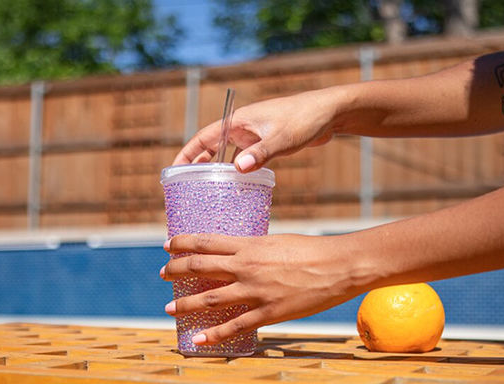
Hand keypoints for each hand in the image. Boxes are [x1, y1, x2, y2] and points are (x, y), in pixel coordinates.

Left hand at [159, 233, 371, 344]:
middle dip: (177, 271)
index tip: (168, 245)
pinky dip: (214, 334)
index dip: (182, 243)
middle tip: (163, 274)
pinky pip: (235, 326)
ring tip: (170, 308)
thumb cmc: (312, 249)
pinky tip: (198, 338)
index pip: (206, 241)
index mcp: (250, 245)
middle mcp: (247, 267)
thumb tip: (239, 253)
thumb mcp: (278, 241)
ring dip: (186, 304)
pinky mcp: (269, 312)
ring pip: (210, 298)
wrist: (339, 266)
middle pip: (200, 267)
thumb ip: (256, 248)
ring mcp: (256, 291)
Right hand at [172, 88, 345, 171]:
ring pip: (229, 153)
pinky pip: (246, 157)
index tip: (174, 169)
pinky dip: (240, 170)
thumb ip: (260, 153)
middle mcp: (243, 127)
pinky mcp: (268, 141)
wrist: (330, 112)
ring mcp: (255, 134)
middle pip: (213, 146)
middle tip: (186, 185)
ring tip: (208, 190)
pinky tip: (240, 185)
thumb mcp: (281, 139)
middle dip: (199, 164)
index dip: (187, 153)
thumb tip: (237, 169)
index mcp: (239, 121)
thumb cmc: (305, 119)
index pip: (204, 137)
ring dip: (219, 169)